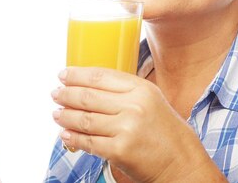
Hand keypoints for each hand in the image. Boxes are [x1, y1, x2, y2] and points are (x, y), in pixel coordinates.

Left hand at [51, 67, 223, 181]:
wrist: (182, 163)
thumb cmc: (166, 132)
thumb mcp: (152, 101)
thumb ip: (126, 92)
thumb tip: (91, 87)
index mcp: (141, 89)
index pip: (101, 76)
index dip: (78, 74)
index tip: (64, 74)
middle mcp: (134, 106)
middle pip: (89, 96)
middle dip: (66, 94)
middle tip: (55, 93)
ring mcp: (126, 128)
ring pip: (85, 119)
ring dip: (65, 116)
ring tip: (56, 114)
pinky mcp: (120, 151)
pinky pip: (88, 142)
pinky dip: (72, 138)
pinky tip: (65, 134)